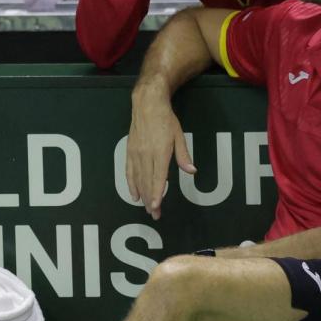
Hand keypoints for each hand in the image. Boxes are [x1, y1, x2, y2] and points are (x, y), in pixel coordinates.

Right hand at [126, 82, 195, 219]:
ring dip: (142, 195)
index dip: (157, 194)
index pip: (158, 178)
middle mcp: (146, 154)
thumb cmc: (166, 120)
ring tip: (146, 208)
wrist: (147, 105)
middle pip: (147, 182)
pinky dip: (131, 184)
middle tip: (155, 215)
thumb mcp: (179, 136)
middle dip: (150, 200)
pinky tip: (134, 194)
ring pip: (138, 179)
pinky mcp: (130, 152)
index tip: (156, 207)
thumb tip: (191, 171)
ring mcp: (136, 154)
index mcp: (160, 152)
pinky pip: (129, 172)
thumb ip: (183, 155)